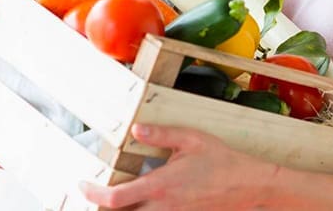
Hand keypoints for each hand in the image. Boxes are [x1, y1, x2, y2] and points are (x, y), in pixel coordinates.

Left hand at [79, 124, 279, 209]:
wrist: (250, 187)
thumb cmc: (222, 161)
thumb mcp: (191, 140)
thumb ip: (161, 135)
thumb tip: (136, 129)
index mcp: (160, 186)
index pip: (114, 199)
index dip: (92, 195)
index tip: (82, 186)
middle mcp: (163, 209)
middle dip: (102, 209)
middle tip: (92, 196)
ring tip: (114, 199)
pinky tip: (138, 203)